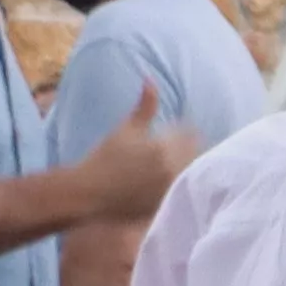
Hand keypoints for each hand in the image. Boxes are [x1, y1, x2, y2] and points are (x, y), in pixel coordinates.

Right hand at [67, 92, 193, 224]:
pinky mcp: (167, 207)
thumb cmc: (105, 158)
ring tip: (173, 165)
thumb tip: (151, 79)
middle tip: (179, 149)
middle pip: (198, 156)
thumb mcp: (126, 129)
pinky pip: (184, 193)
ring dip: (189, 168)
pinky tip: (169, 183)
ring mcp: (171, 192)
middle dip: (191, 150)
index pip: (193, 136)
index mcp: (166, 151)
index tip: (180, 133)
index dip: (187, 133)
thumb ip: (145, 105)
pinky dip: (182, 186)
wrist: (88, 194)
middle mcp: (172, 172)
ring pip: (192, 175)